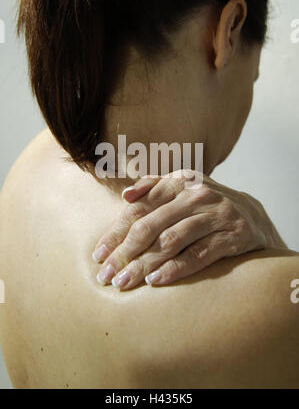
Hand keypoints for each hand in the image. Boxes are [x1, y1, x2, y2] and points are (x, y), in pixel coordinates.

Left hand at [92, 171, 284, 289]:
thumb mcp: (181, 188)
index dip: (116, 232)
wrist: (252, 215)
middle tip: (107, 275)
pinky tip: (156, 280)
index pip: (138, 208)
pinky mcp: (233, 236)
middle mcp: (196, 194)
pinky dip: (176, 268)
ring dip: (145, 264)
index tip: (99, 255)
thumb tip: (125, 195)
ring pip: (172, 241)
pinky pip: (199, 254)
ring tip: (125, 281)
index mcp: (178, 181)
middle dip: (124, 253)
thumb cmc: (204, 205)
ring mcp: (216, 214)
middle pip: (151, 225)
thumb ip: (153, 187)